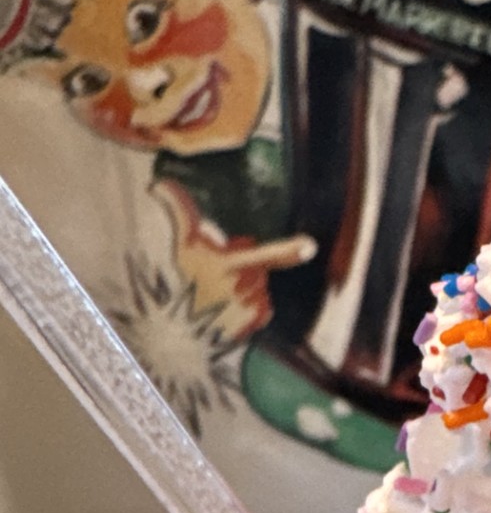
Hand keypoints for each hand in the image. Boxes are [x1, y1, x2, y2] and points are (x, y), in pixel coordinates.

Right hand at [151, 178, 314, 340]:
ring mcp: (252, 306)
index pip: (263, 255)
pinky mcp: (257, 320)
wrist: (181, 329)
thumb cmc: (180, 280)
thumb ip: (177, 211)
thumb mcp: (180, 244)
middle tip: (217, 274)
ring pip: (261, 285)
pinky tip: (231, 308)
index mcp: (230, 265)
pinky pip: (263, 305)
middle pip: (258, 267)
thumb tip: (158, 184)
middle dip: (243, 266)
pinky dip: (251, 305)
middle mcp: (245, 288)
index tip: (310, 246)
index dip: (287, 250)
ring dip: (246, 286)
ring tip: (221, 294)